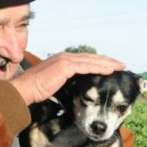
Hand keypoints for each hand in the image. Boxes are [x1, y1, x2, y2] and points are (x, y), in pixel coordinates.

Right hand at [10, 52, 124, 104]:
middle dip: (107, 60)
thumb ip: (64, 81)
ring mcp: (65, 60)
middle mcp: (65, 57)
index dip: (99, 62)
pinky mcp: (66, 66)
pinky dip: (99, 68)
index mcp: (62, 60)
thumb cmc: (36, 90)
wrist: (25, 89)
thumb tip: (74, 88)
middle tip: (121, 64)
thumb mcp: (54, 83)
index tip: (111, 66)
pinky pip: (87, 67)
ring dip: (107, 63)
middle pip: (91, 57)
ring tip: (120, 67)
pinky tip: (110, 71)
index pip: (85, 59)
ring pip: (91, 60)